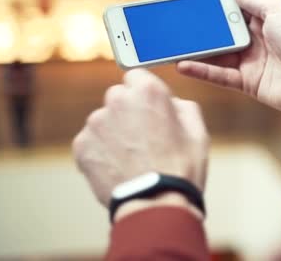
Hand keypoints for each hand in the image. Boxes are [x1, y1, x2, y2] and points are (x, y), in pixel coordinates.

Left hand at [72, 69, 208, 210]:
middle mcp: (118, 100)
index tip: (149, 109)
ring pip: (104, 121)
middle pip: (118, 97)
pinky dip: (101, 152)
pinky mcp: (82, 145)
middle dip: (128, 112)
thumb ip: (182, 106)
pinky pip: (91, 142)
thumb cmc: (181, 168)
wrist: (155, 203)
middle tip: (143, 138)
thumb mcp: (198, 131)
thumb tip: (171, 103)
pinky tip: (118, 167)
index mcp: (148, 90)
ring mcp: (96, 123)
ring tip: (131, 158)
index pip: (137, 76)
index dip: (144, 94)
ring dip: (114, 133)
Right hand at [177, 0, 280, 119]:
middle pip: (221, 35)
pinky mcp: (249, 84)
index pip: (233, 12)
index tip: (191, 7)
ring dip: (195, 52)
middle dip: (199, 32)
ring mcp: (252, 63)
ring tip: (170, 46)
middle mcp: (257, 42)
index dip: (214, 10)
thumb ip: (251, 0)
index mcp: (265, 21)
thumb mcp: (276, 10)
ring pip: (217, 56)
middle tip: (173, 28)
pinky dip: (202, 71)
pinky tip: (183, 64)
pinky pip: (221, 76)